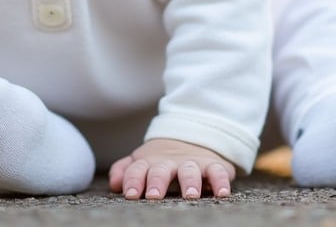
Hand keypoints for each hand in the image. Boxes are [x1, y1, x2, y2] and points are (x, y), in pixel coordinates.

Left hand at [109, 138, 235, 199]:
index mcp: (149, 163)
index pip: (137, 170)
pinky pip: (217, 171)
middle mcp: (169, 162)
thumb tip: (114, 184)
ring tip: (189, 195)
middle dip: (156, 182)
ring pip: (189, 170)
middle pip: (160, 170)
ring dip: (189, 181)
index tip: (130, 194)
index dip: (133, 181)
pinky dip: (220, 180)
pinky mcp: (212, 165)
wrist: (192, 139)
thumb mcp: (142, 162)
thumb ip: (126, 170)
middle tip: (153, 195)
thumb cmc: (161, 159)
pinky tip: (221, 193)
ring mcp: (191, 163)